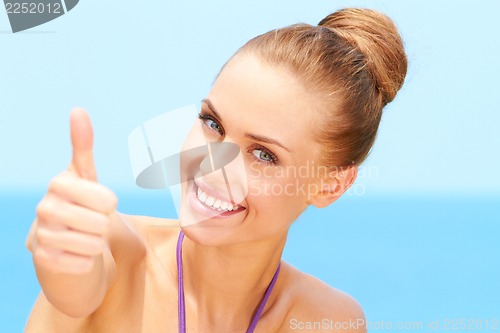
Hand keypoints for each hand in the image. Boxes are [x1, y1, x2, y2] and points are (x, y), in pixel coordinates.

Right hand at [26, 108, 116, 274]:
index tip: (100, 203)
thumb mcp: (85, 176)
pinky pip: (83, 264)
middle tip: (92, 224)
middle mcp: (44, 207)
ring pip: (93, 245)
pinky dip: (87, 262)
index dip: (109, 205)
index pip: (107, 199)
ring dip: (95, 245)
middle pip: (101, 223)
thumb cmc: (80, 205)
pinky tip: (76, 255)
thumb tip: (78, 109)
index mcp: (58, 183)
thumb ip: (83, 146)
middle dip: (103, 227)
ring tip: (84, 238)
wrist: (63, 244)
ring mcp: (40, 235)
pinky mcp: (43, 261)